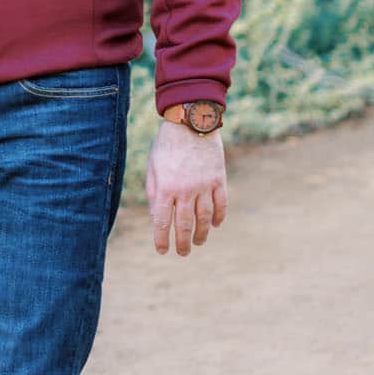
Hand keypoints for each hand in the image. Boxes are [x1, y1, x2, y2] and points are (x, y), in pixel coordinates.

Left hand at [145, 119, 227, 257]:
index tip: (161, 250)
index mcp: (165, 187)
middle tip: (182, 253)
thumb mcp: (152, 166)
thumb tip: (156, 215)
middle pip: (184, 224)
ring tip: (198, 242)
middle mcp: (184, 190)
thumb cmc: (166, 144)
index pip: (162, 221)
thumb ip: (153, 191)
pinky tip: (215, 225)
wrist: (190, 121)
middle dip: (182, 242)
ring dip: (201, 234)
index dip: (161, 239)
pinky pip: (221, 204)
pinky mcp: (218, 179)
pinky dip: (219, 217)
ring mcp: (204, 185)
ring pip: (204, 218)